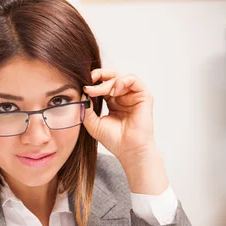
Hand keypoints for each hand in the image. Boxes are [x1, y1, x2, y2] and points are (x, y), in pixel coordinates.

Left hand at [82, 69, 167, 194]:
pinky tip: (113, 91)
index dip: (92, 82)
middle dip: (99, 75)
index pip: (102, 85)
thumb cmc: (114, 139)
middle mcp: (123, 96)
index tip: (82, 86)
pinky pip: (133, 80)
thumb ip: (86, 109)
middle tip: (88, 79)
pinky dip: (121, 81)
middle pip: (111, 77)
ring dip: (107, 82)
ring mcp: (133, 95)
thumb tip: (81, 94)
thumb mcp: (93, 123)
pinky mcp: (144, 96)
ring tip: (97, 91)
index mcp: (112, 101)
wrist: (129, 150)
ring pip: (120, 77)